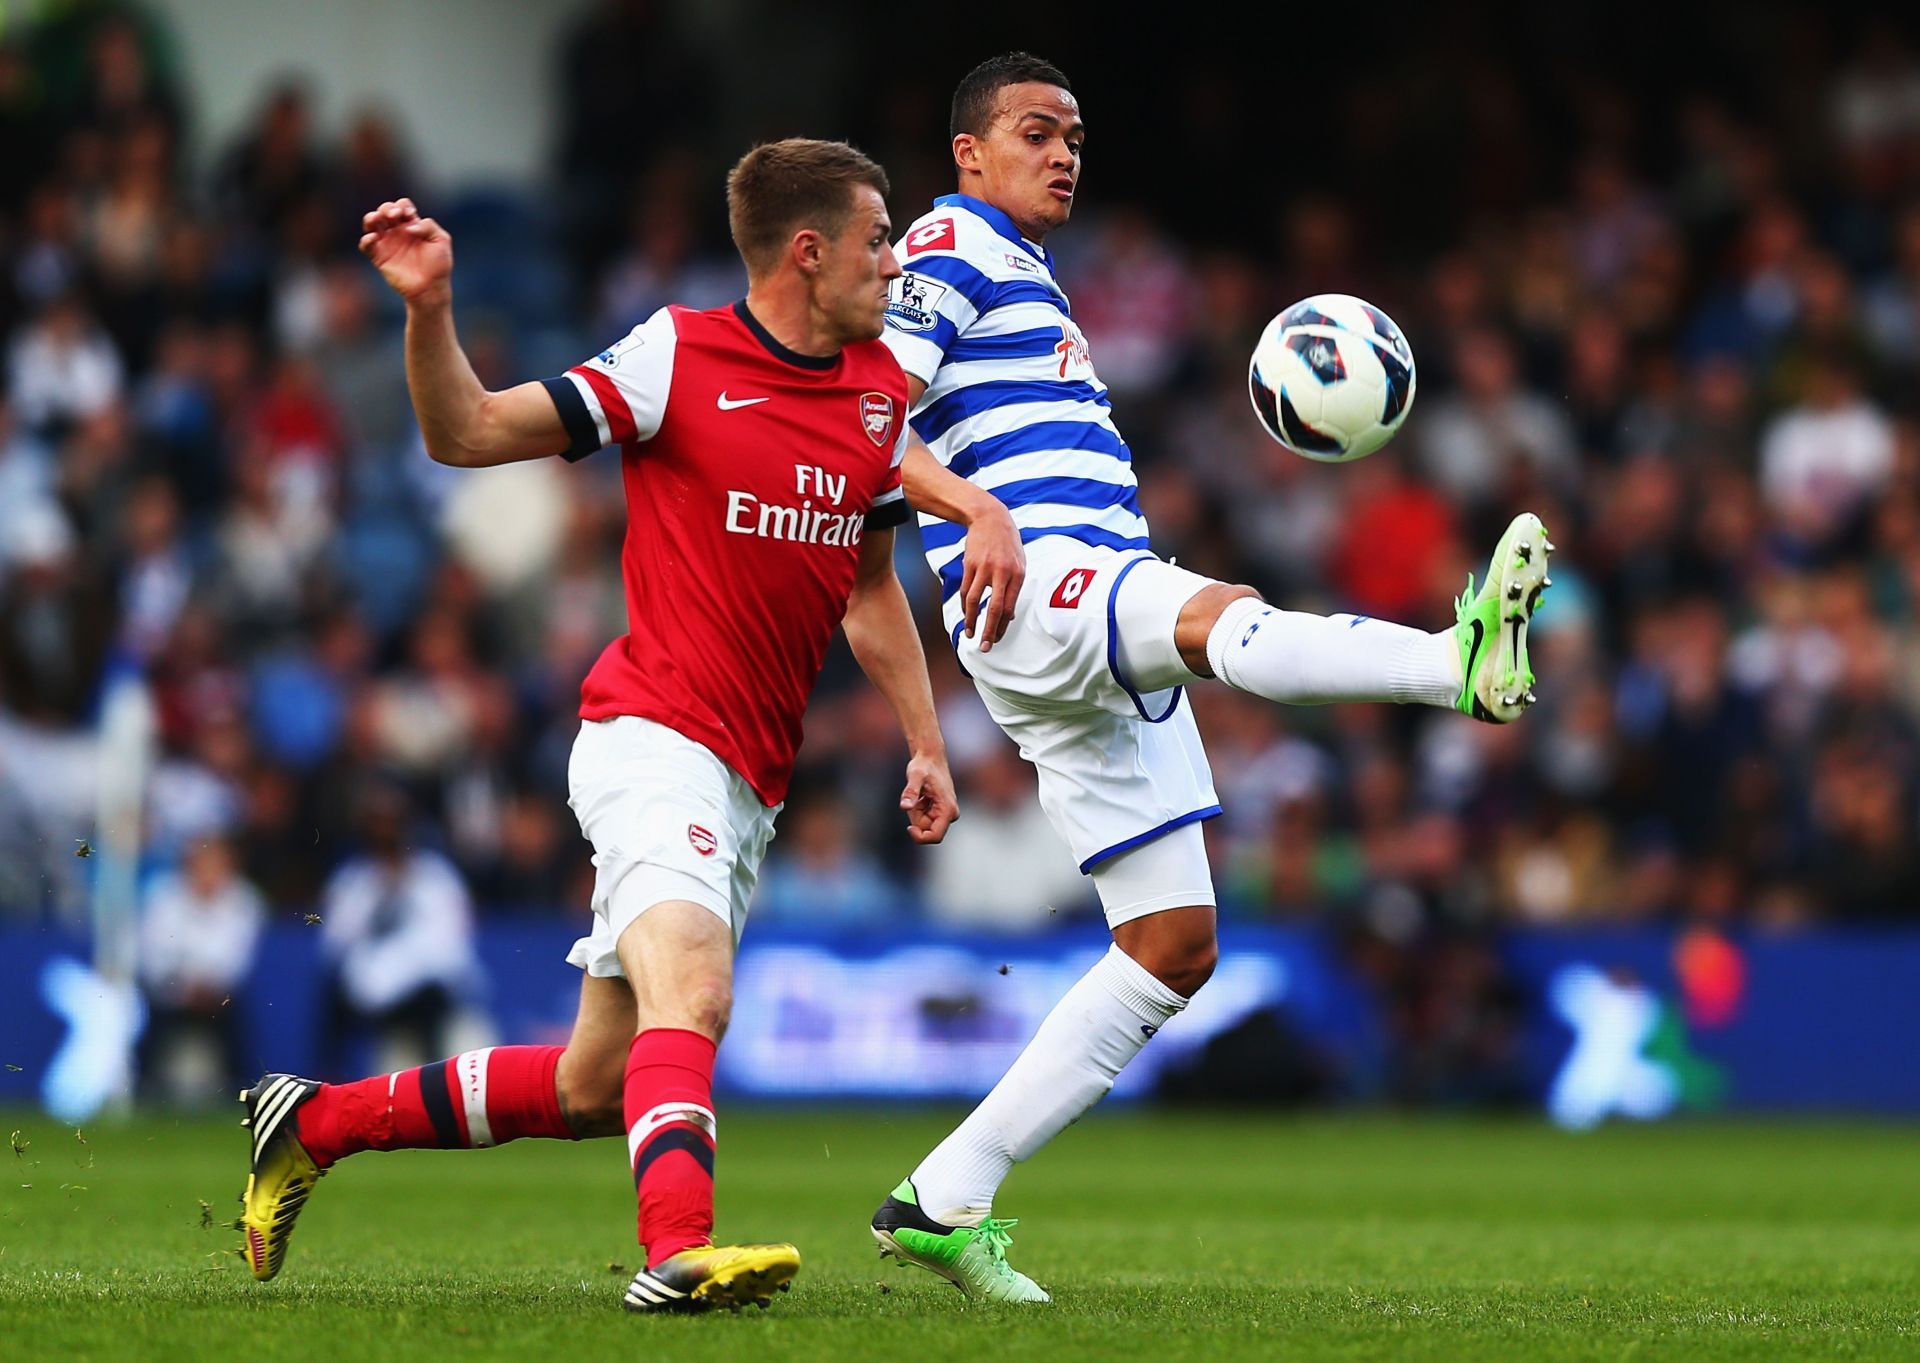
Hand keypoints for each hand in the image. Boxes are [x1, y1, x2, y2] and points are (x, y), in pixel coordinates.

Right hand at [359, 198, 452, 302]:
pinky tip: (373, 238)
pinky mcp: (379, 257)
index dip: (403, 206)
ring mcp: (387, 244)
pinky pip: (366, 245)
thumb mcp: (441, 240)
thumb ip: (429, 226)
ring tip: (376, 218)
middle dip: (387, 208)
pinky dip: (366, 240)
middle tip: (395, 216)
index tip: (410, 215)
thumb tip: (408, 227)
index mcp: (412, 225)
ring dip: (371, 217)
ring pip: (371, 224)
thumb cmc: (439, 265)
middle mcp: (398, 232)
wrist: (431, 288)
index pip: (402, 206)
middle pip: (385, 211)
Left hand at [899, 752, 958, 843]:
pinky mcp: (940, 811)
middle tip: (915, 798)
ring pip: (924, 825)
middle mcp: (950, 814)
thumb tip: (905, 807)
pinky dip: (918, 809)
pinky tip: (922, 795)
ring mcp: (946, 813)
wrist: (930, 756)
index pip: (935, 837)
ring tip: (920, 794)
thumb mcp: (915, 776)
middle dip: (916, 818)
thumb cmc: (923, 765)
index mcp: (948, 810)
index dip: (920, 837)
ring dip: (916, 812)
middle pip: (927, 831)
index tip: (908, 826)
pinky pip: (924, 818)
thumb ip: (910, 792)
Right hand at [960, 498, 1024, 652]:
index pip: (1009, 607)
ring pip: (974, 601)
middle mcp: (1001, 573)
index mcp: (1017, 574)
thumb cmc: (1008, 543)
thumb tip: (1008, 615)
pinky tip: (967, 615)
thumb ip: (1015, 588)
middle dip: (988, 631)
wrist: (990, 518)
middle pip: (994, 608)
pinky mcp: (969, 565)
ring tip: (970, 634)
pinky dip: (965, 605)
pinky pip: (965, 590)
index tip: (997, 640)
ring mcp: (984, 568)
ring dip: (971, 621)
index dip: (1002, 626)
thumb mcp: (1020, 563)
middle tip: (985, 647)